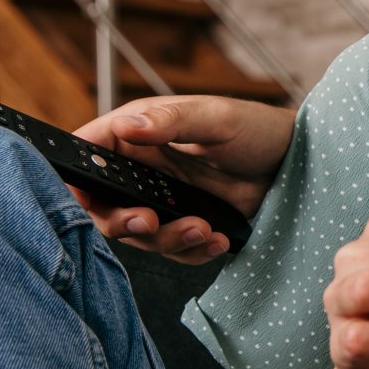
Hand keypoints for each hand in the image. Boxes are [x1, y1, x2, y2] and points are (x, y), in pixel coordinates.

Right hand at [71, 95, 294, 263]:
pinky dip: (193, 250)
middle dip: (122, 221)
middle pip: (104, 205)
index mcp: (138, 132)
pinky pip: (174, 248)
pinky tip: (217, 240)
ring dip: (168, 238)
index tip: (79, 200)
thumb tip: (128, 126)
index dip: (73, 178)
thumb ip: (171, 122)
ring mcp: (162, 197)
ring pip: (140, 233)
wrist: (295, 162)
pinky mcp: (185, 221)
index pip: (86, 154)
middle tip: (150, 222)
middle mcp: (142, 168)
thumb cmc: (255, 127)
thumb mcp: (216, 118)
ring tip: (203, 228)